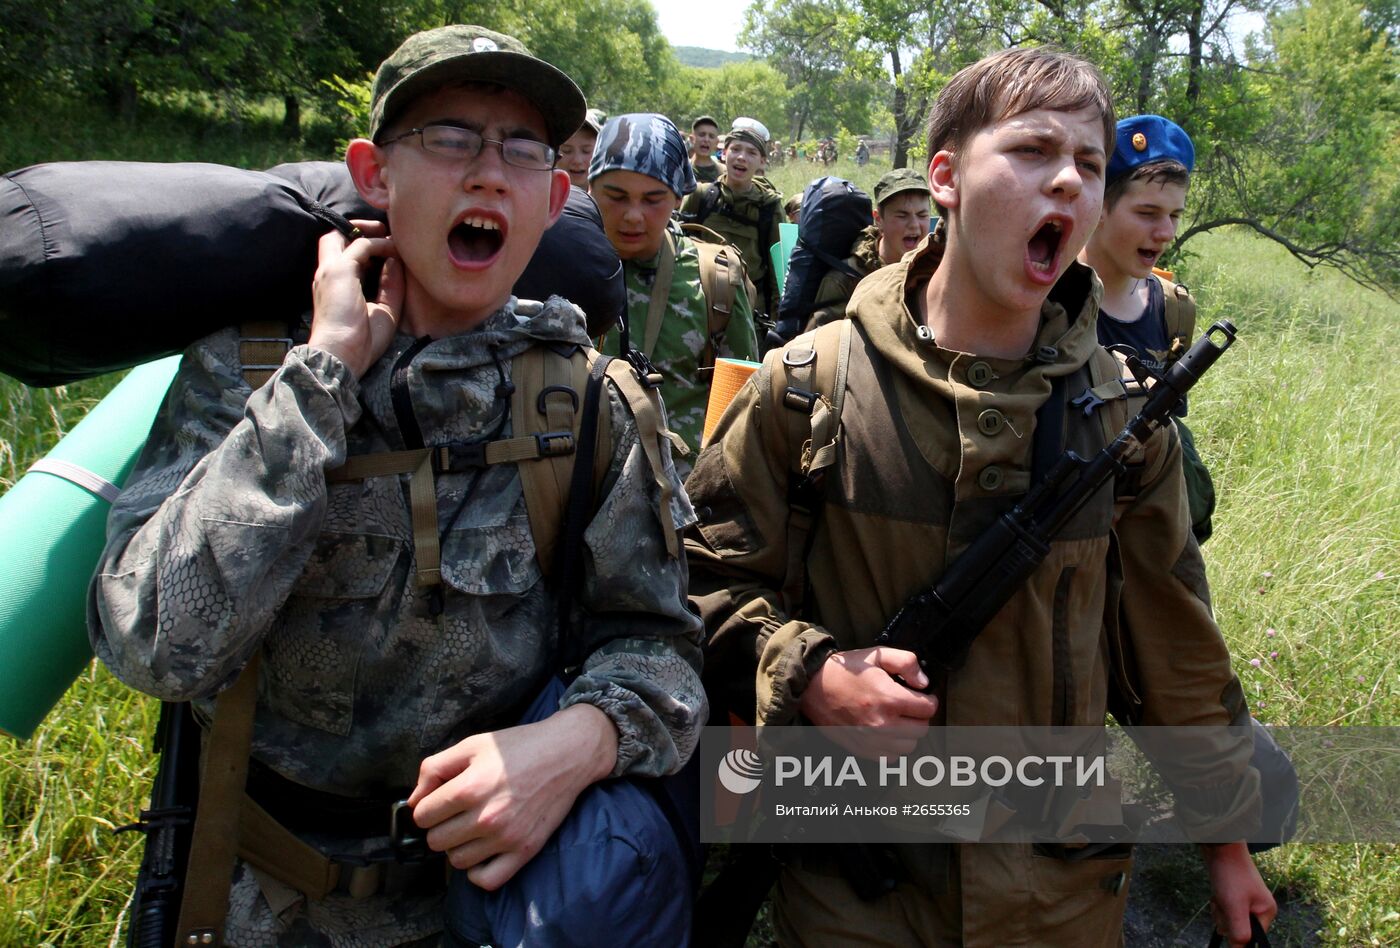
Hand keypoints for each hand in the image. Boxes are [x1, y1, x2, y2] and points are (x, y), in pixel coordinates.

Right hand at [308, 220, 400, 378]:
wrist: (342, 355)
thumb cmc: (361, 342)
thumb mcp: (383, 310)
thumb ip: (389, 286)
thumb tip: (395, 262)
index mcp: (333, 286)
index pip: (340, 255)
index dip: (360, 246)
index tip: (384, 249)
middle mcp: (327, 274)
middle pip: (335, 237)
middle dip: (359, 230)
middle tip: (385, 233)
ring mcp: (331, 270)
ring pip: (345, 235)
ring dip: (371, 233)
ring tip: (392, 237)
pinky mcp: (340, 270)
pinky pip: (362, 245)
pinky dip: (381, 244)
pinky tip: (395, 249)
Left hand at [407, 704, 618, 889]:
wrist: (567, 754)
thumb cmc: (519, 747)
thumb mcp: (472, 745)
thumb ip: (434, 769)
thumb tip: (413, 801)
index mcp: (470, 787)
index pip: (422, 815)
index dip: (426, 806)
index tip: (438, 800)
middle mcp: (487, 817)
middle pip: (435, 841)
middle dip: (439, 826)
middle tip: (455, 813)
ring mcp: (506, 837)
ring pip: (456, 861)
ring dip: (457, 846)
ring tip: (470, 828)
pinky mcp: (524, 850)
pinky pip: (487, 880)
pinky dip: (477, 871)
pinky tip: (481, 850)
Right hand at [799, 647, 938, 756]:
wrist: (814, 688)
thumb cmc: (845, 671)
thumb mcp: (877, 654)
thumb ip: (906, 662)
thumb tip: (923, 682)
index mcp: (889, 698)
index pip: (928, 708)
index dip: (928, 699)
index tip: (922, 695)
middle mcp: (883, 724)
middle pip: (922, 729)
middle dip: (920, 716)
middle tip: (909, 706)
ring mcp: (872, 740)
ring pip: (909, 746)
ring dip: (908, 733)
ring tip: (898, 719)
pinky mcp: (863, 750)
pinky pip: (891, 757)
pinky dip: (893, 747)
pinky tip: (886, 732)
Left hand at [1202, 841, 1276, 945]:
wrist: (1220, 847)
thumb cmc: (1230, 875)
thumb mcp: (1235, 907)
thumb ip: (1239, 931)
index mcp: (1266, 912)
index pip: (1253, 938)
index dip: (1239, 935)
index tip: (1229, 922)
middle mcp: (1258, 908)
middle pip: (1238, 929)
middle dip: (1226, 919)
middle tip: (1224, 903)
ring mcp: (1246, 902)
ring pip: (1228, 919)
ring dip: (1220, 911)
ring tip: (1220, 895)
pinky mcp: (1234, 896)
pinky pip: (1224, 909)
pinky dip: (1218, 904)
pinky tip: (1217, 893)